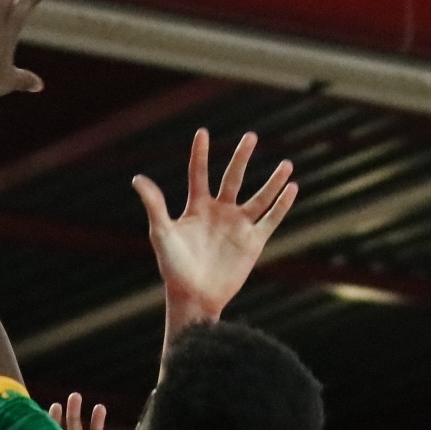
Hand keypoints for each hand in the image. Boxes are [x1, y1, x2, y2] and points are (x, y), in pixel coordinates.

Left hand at [134, 129, 296, 328]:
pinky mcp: (253, 241)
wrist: (193, 296)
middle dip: (241, 158)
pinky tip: (292, 188)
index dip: (200, 154)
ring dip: (273, 181)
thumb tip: (138, 178)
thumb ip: (154, 205)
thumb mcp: (161, 233)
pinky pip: (270, 219)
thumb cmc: (173, 267)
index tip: (202, 132)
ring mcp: (238, 225)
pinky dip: (282, 205)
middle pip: (233, 178)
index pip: (199, 174)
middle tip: (250, 136)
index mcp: (197, 207)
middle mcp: (219, 212)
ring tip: (286, 164)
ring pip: (259, 197)